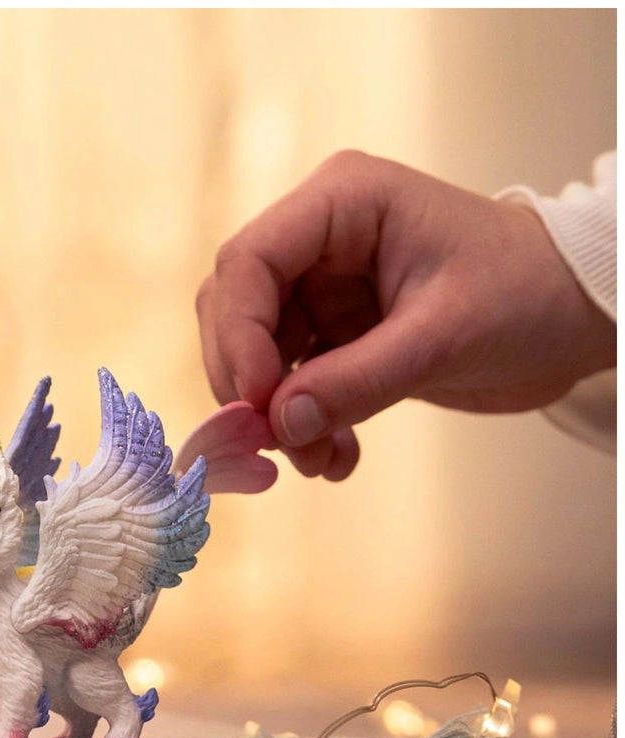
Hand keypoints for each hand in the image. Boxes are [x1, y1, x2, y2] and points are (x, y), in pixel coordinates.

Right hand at [197, 150, 615, 480]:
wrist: (572, 316)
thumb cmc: (528, 292)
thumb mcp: (445, 335)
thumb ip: (359, 379)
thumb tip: (279, 424)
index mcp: (343, 204)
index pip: (249, 261)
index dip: (239, 333)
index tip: (258, 401)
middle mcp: (320, 244)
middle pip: (236, 311)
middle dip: (248, 382)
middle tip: (271, 442)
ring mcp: (324, 292)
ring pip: (259, 358)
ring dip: (277, 417)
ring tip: (318, 462)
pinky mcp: (337, 338)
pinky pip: (294, 387)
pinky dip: (306, 427)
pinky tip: (337, 459)